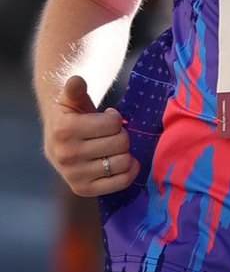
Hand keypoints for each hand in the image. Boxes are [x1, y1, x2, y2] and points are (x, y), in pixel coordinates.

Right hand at [42, 71, 137, 199]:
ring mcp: (74, 175)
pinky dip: (130, 171)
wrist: (57, 140)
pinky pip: (121, 182)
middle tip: (111, 135)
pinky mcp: (83, 190)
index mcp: (63, 130)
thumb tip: (77, 81)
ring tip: (113, 148)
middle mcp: (66, 154)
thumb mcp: (71, 99)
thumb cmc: (71, 116)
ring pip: (123, 162)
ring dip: (125, 153)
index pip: (112, 123)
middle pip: (120, 143)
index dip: (115, 119)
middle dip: (121, 135)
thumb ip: (75, 89)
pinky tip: (125, 161)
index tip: (107, 118)